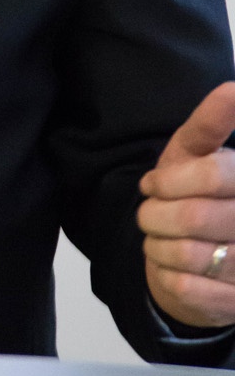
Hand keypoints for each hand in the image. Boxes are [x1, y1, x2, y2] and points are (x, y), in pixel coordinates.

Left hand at [138, 81, 234, 327]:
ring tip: (158, 238)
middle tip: (149, 214)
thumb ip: (211, 121)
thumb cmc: (194, 192)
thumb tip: (233, 87)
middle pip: (194, 216)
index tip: (152, 184)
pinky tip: (169, 266)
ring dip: (157, 245)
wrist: (200, 259)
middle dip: (156, 214)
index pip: (213, 174)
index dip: (170, 179)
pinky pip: (185, 288)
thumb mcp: (196, 151)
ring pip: (188, 254)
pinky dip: (163, 274)